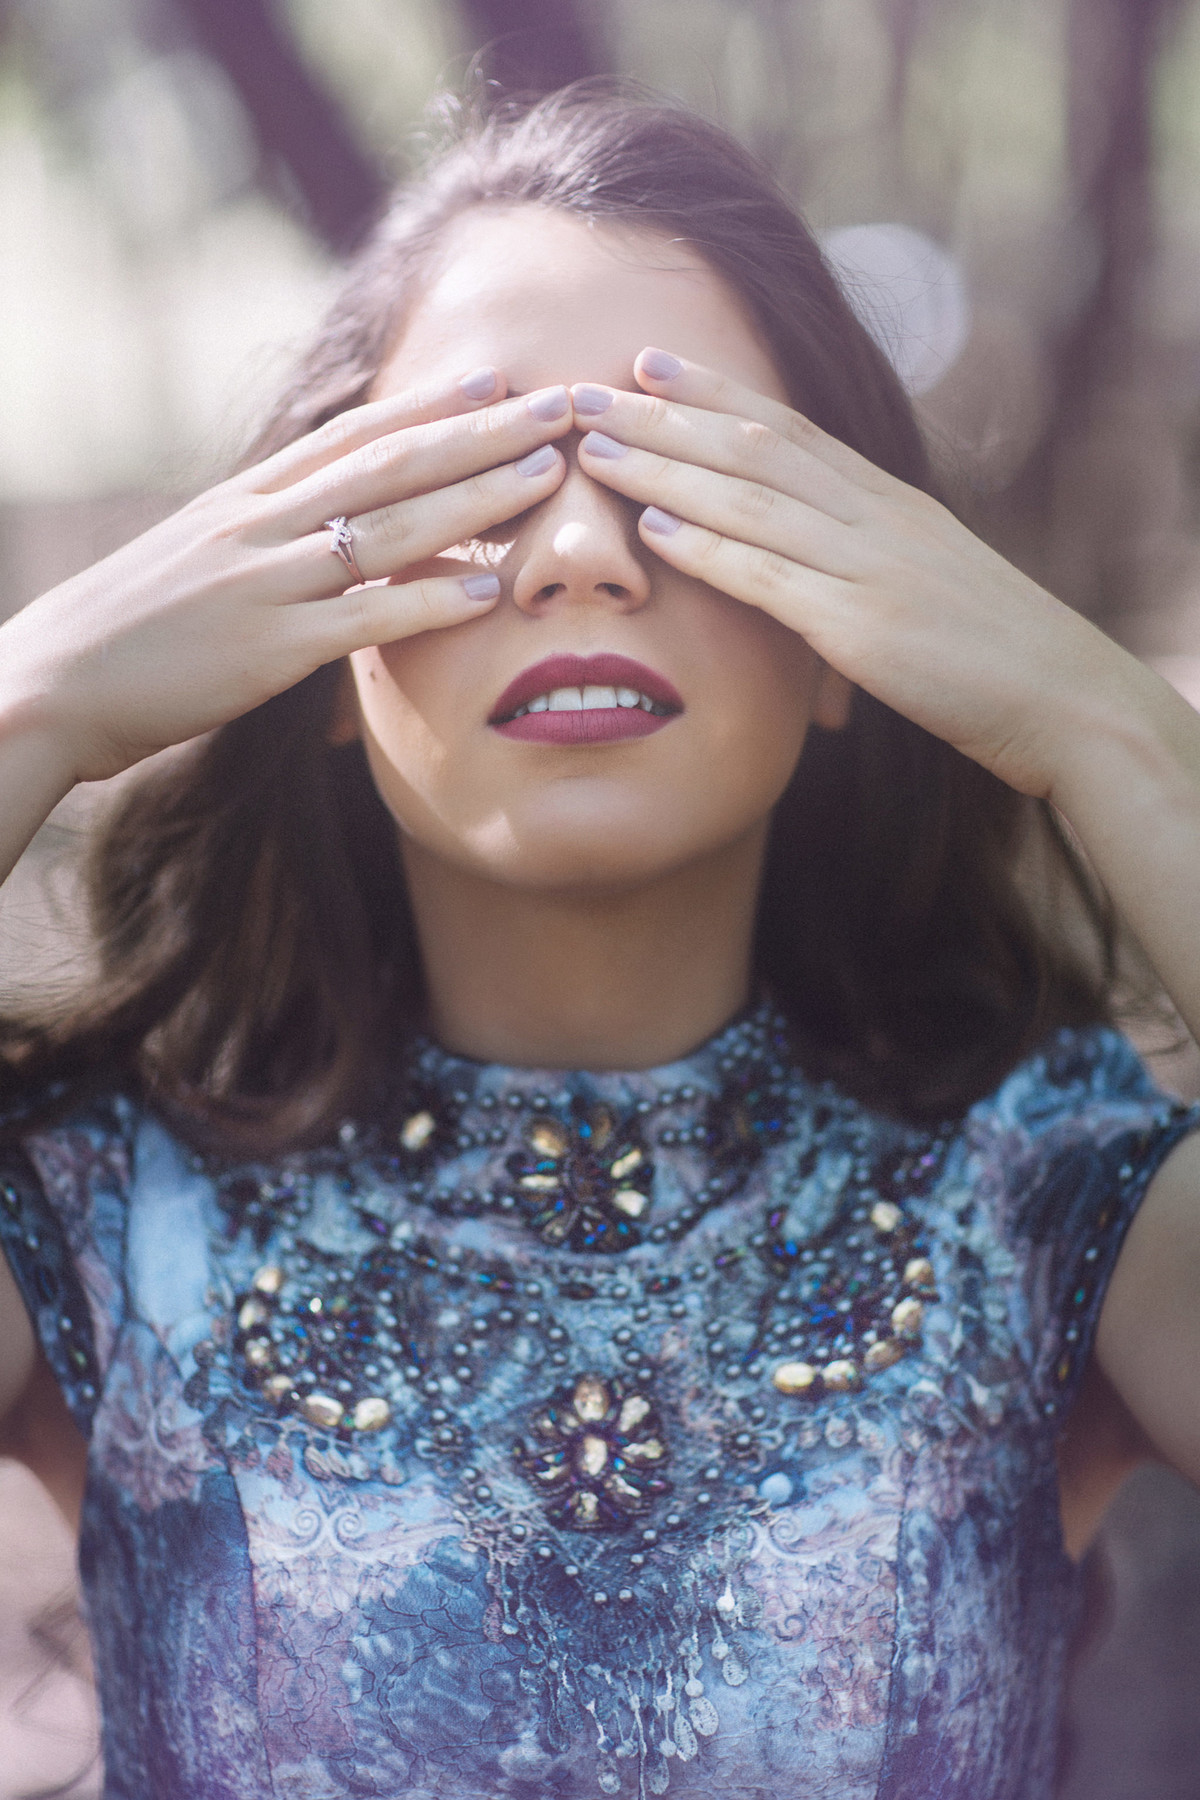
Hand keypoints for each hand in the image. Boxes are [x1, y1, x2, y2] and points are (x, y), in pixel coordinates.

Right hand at [0, 372, 570, 784]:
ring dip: (476, 498)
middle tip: (558, 404)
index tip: (493, 377)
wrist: (51, 684)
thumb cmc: (127, 636)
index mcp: (244, 501)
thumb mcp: (196, 564)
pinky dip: (429, 599)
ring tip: (547, 476)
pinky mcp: (267, 649)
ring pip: (389, 526)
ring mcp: (265, 582)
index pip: (350, 435)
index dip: (427, 404)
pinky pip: (364, 617)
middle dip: (481, 431)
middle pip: (389, 463)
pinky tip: (487, 590)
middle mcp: (260, 525)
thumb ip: (261, 544)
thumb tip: (320, 541)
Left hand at [571, 354, 1136, 799]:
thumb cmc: (995, 654)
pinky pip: (772, 575)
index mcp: (889, 502)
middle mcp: (875, 516)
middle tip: (589, 388)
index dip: (716, 392)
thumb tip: (818, 568)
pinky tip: (655, 530)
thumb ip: (869, 563)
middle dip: (665, 416)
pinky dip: (709, 549)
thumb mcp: (927, 584)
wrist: (1066, 699)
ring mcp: (869, 566)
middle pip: (754, 446)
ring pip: (751, 497)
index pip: (789, 427)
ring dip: (666, 469)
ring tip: (598, 447)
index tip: (652, 362)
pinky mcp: (864, 625)